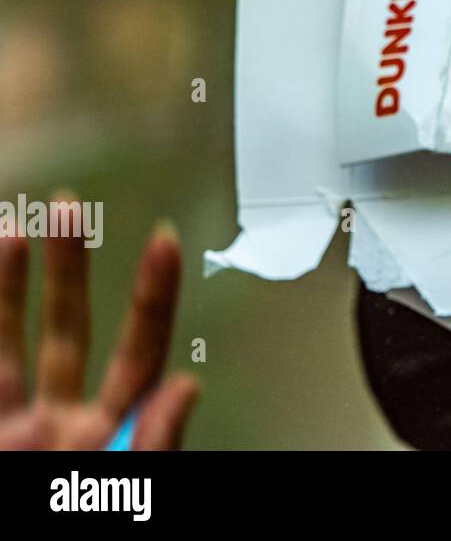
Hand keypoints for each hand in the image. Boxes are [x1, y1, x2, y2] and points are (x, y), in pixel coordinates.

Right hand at [0, 211, 198, 449]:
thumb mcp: (129, 488)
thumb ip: (153, 443)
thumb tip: (186, 385)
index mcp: (113, 433)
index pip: (142, 351)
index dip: (155, 296)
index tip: (165, 239)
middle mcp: (65, 424)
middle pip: (68, 331)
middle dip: (67, 269)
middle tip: (68, 208)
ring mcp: (19, 429)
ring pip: (9, 345)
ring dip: (9, 288)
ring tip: (11, 230)